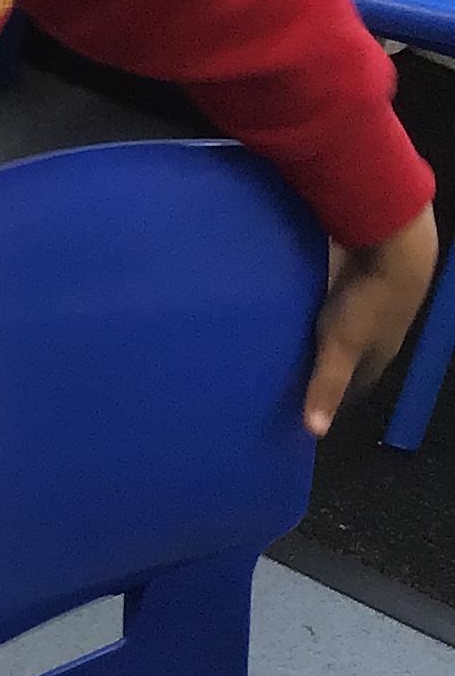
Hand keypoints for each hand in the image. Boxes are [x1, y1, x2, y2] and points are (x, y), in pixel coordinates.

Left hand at [306, 204, 438, 436]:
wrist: (393, 244)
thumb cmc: (367, 302)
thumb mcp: (341, 347)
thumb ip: (327, 385)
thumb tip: (315, 432)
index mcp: (376, 357)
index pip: (351, 388)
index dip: (327, 398)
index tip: (297, 407)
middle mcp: (378, 334)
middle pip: (346, 357)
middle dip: (319, 366)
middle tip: (282, 372)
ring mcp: (372, 304)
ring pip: (341, 327)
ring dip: (318, 334)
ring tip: (283, 342)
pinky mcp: (361, 277)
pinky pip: (335, 299)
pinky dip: (317, 305)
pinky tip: (294, 304)